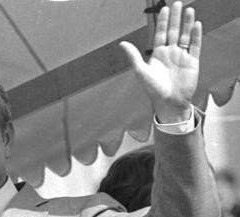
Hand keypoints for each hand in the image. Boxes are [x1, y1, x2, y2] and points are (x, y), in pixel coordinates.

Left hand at [120, 1, 200, 122]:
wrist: (168, 102)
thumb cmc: (153, 89)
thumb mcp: (141, 71)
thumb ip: (133, 56)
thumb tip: (122, 43)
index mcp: (157, 54)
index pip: (161, 33)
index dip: (163, 21)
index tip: (164, 9)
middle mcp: (170, 53)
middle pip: (174, 31)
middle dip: (175, 17)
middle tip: (177, 3)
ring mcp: (182, 56)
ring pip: (185, 36)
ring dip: (187, 23)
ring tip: (189, 10)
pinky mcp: (192, 62)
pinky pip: (195, 46)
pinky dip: (196, 35)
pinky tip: (197, 25)